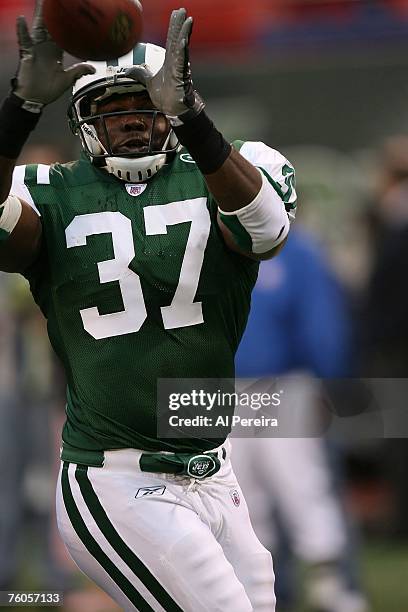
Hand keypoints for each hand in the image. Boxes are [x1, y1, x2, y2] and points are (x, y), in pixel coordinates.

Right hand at [13, 0, 94, 107]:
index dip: (66, 26)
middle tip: (54, 4)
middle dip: (52, 16)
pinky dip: (22, 31)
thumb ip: (79, 71)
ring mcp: (36, 50)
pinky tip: (22, 21)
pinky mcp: (27, 55)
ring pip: (37, 30)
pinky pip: (25, 41)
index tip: (72, 15)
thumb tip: (92, 68)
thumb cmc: (47, 89)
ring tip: (41, 4)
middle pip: (49, 28)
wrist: (35, 99)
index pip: (62, 35)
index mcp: (55, 53)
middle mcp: (45, 48)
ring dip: (39, 17)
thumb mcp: (67, 79)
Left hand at [125, 8, 204, 123]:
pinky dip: (182, 52)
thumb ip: (140, 73)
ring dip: (185, 34)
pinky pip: (182, 63)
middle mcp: (176, 62)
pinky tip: (183, 42)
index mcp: (170, 61)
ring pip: (182, 48)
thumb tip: (127, 70)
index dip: (173, 26)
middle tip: (182, 11)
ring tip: (187, 21)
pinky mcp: (181, 78)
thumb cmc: (166, 97)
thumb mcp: (148, 82)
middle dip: (180, 25)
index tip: (176, 13)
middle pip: (178, 39)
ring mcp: (180, 69)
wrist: (172, 110)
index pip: (171, 39)